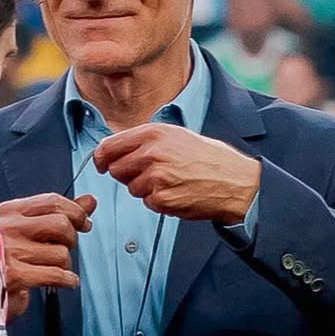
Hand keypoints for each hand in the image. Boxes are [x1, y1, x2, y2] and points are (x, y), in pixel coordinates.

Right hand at [0, 192, 96, 318]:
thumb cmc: (5, 258)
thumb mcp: (29, 230)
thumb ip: (61, 214)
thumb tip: (90, 200)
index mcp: (9, 211)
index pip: (53, 201)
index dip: (76, 212)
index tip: (84, 223)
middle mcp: (8, 227)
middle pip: (61, 224)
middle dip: (71, 239)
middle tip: (65, 249)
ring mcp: (9, 251)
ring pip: (60, 253)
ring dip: (65, 265)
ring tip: (53, 269)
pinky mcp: (14, 276)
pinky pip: (56, 274)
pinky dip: (68, 280)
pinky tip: (66, 282)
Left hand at [93, 123, 260, 223]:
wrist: (233, 180)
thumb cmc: (205, 156)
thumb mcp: (175, 135)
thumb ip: (144, 140)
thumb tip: (112, 149)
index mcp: (152, 133)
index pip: (108, 147)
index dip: (101, 158)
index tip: (101, 164)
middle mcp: (151, 153)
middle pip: (115, 169)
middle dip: (126, 174)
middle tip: (148, 173)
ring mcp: (155, 178)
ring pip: (131, 188)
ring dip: (144, 188)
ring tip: (170, 180)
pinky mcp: (161, 199)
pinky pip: (147, 202)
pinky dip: (157, 201)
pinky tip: (176, 192)